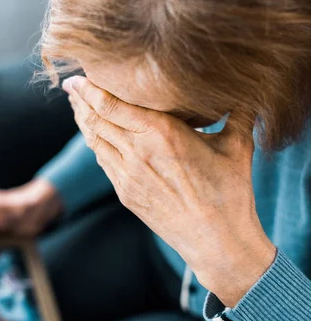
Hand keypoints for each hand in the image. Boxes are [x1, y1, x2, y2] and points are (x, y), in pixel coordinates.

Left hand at [63, 75, 276, 307]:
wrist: (216, 241)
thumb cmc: (229, 192)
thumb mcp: (237, 145)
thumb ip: (238, 112)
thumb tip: (247, 89)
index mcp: (161, 134)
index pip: (111, 105)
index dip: (89, 90)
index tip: (77, 78)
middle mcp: (137, 153)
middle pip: (96, 121)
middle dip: (81, 102)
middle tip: (72, 87)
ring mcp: (127, 177)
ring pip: (95, 142)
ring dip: (84, 122)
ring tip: (78, 107)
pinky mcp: (126, 195)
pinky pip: (104, 162)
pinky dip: (95, 145)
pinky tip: (95, 137)